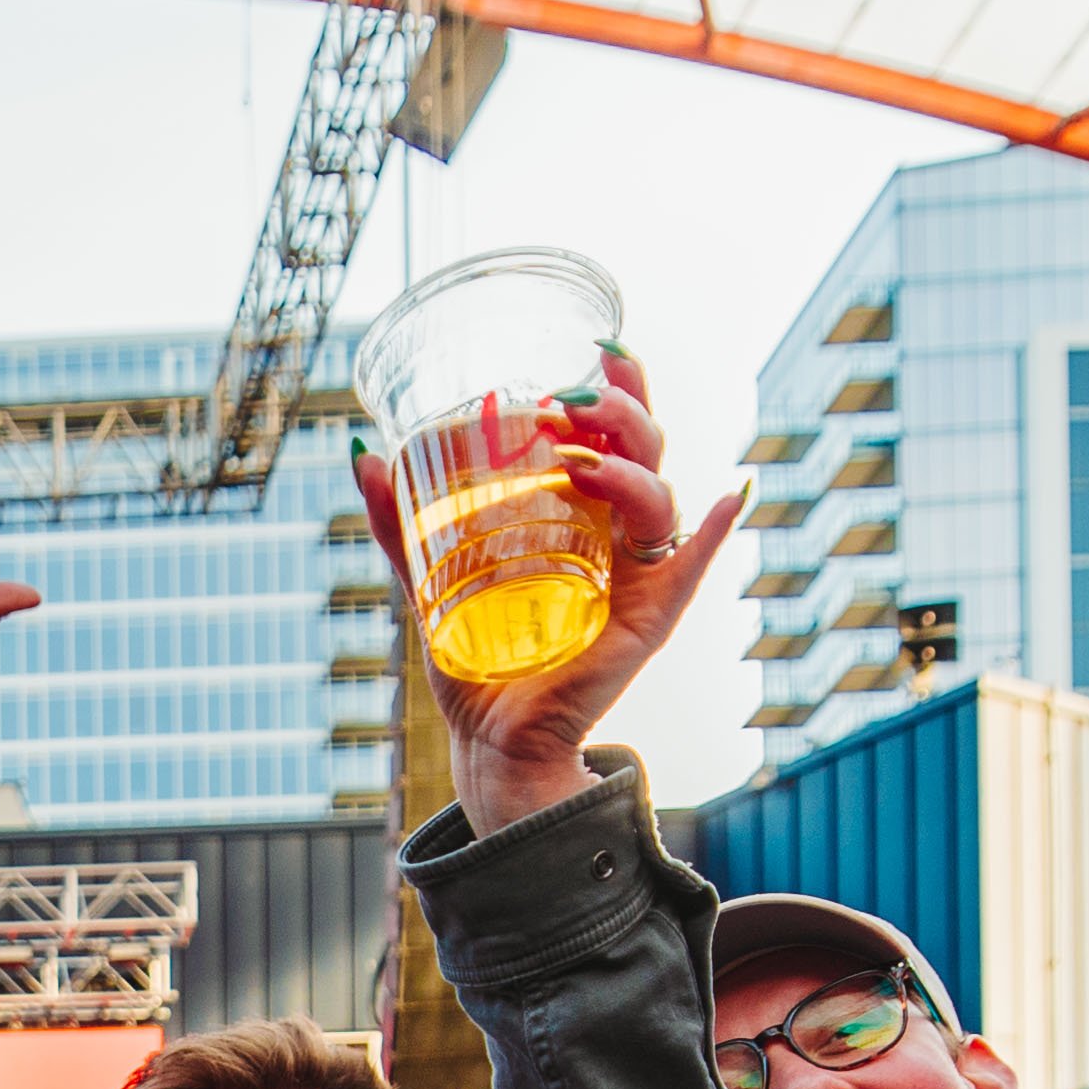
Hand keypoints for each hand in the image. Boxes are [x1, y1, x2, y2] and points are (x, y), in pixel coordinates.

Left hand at [355, 352, 741, 836]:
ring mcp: (636, 574)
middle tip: (569, 400)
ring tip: (583, 460)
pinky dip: (714, 532)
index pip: (610, 432)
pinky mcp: (646, 619)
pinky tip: (727, 497)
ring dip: (631, 467)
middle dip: (618, 411)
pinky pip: (692, 566)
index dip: (613, 384)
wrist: (490, 739)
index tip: (591, 349)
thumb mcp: (425, 583)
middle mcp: (614, 534)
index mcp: (578, 513)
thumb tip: (361, 454)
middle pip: (643, 448)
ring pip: (657, 496)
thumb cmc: (473, 660)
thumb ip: (397, 525)